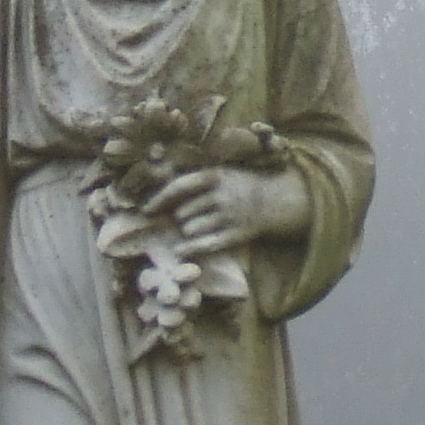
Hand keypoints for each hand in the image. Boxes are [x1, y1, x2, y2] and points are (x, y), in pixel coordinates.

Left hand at [143, 165, 309, 255]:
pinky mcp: (238, 234)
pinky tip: (181, 250)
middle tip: (185, 218)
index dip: (159, 199)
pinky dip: (191, 248)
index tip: (146, 210)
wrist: (279, 200)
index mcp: (216, 176)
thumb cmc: (242, 186)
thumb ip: (197, 181)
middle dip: (180, 217)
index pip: (179, 187)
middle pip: (183, 212)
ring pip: (192, 229)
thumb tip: (162, 192)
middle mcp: (222, 196)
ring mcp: (231, 216)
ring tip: (197, 226)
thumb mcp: (223, 174)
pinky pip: (207, 244)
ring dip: (188, 230)